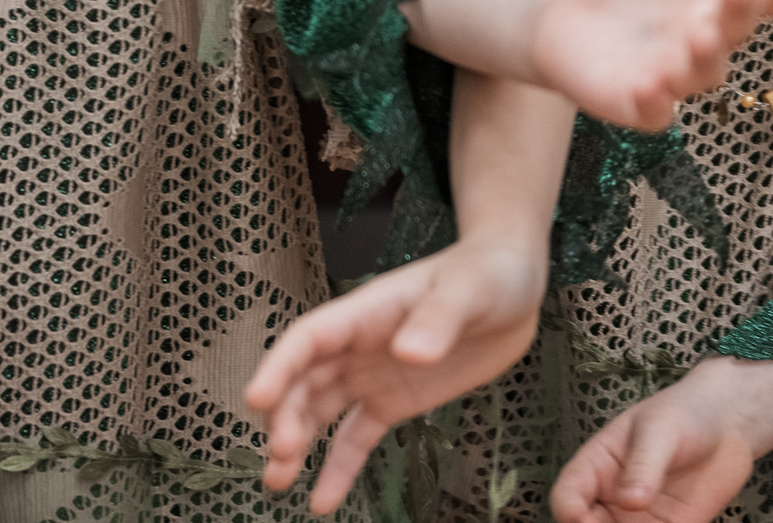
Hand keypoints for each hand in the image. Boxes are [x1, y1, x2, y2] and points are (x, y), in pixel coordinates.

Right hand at [246, 236, 546, 513]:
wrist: (515, 287)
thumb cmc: (487, 272)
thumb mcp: (468, 290)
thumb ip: (438, 318)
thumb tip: (408, 352)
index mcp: (367, 310)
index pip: (309, 338)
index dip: (279, 366)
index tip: (257, 399)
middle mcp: (359, 344)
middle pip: (305, 380)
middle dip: (286, 416)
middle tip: (281, 455)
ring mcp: (373, 374)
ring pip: (320, 412)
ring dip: (297, 444)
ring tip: (278, 483)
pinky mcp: (394, 401)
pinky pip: (357, 437)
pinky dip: (338, 468)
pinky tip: (322, 501)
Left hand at [529, 0, 772, 129]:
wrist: (566, 11)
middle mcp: (710, 36)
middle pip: (736, 30)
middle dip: (739, 12)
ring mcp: (676, 73)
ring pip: (703, 74)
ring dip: (705, 59)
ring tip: (701, 38)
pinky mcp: (638, 103)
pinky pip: (654, 111)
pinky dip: (655, 102)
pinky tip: (648, 87)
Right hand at [550, 355, 772, 522]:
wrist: (728, 423)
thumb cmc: (685, 413)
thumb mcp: (660, 429)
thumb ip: (645, 463)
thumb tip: (630, 501)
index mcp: (596, 466)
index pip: (567, 496)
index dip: (569, 512)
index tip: (583, 518)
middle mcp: (611, 499)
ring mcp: (638, 520)